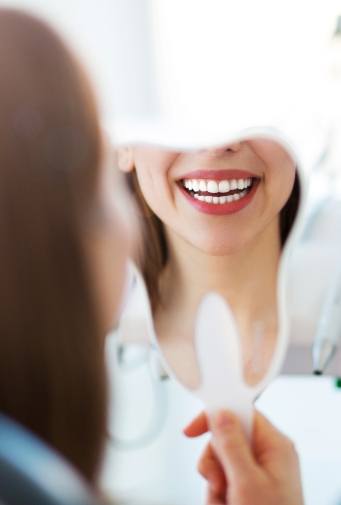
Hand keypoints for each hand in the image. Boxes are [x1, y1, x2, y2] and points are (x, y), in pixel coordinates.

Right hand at [184, 410, 303, 504]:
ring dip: (215, 484)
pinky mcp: (249, 488)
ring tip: (226, 503)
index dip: (216, 416)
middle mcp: (267, 455)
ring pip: (220, 462)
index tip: (192, 430)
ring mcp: (258, 472)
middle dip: (215, 463)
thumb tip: (220, 413)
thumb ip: (231, 445)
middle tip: (219, 483)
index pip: (241, 412)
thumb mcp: (247, 483)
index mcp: (275, 445)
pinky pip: (222, 481)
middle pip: (225, 438)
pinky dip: (218, 496)